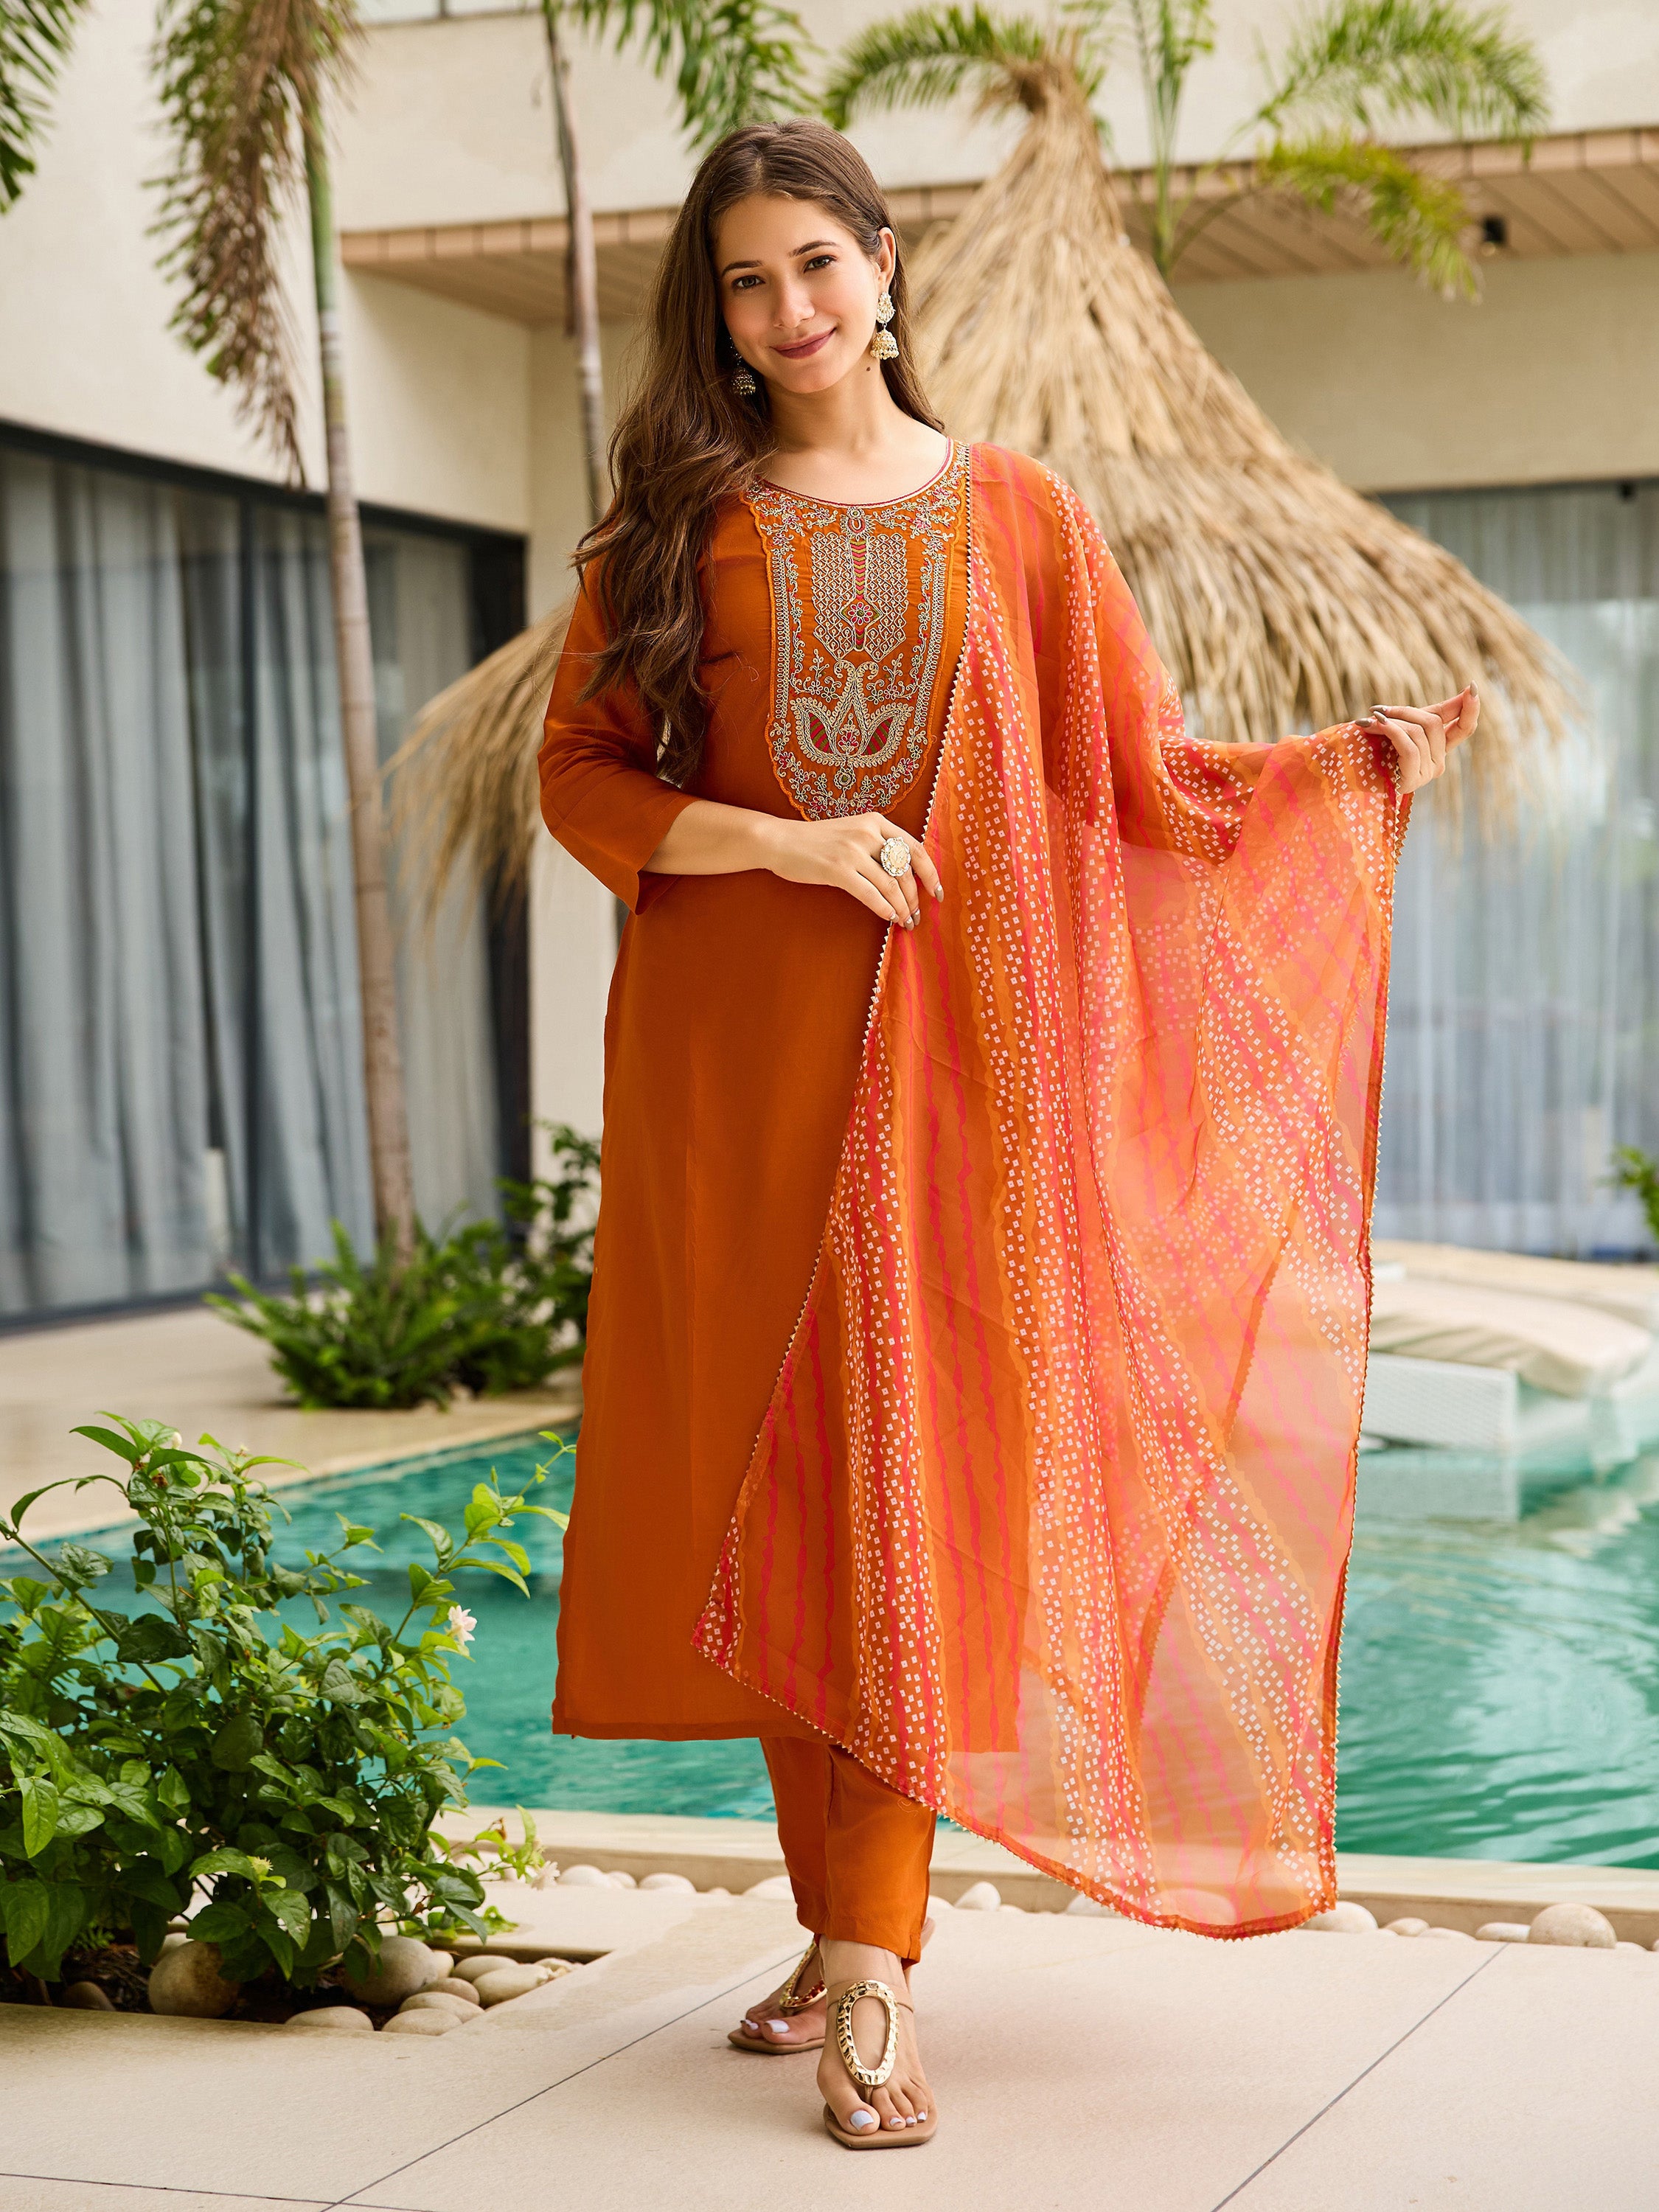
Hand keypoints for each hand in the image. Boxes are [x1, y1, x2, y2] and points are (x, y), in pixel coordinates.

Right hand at [761, 810, 942, 928]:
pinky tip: (889, 918)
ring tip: (906, 922)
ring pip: (891, 884)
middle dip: (916, 898)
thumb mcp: (852, 832)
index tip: (937, 893)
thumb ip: (877, 846)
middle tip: (918, 916)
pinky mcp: (838, 870)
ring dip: (902, 908)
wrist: (779, 840)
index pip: (915, 848)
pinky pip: (870, 894)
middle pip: (906, 870)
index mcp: (875, 822)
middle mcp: (867, 833)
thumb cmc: (816, 841)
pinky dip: (884, 908)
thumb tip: (904, 876)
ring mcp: (853, 851)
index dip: (930, 874)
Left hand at [1358, 685, 1479, 793]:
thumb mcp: (1402, 725)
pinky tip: (1375, 724)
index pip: (1464, 728)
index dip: (1471, 709)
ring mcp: (1427, 773)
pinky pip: (1409, 747)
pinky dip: (1392, 731)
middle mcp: (1438, 762)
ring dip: (1391, 721)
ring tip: (1369, 721)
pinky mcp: (1412, 779)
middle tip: (1379, 710)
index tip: (1471, 687)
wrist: (1347, 774)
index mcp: (1438, 748)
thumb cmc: (1372, 748)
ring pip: (1420, 732)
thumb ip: (1427, 712)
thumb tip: (1467, 690)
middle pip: (1434, 723)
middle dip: (1406, 711)